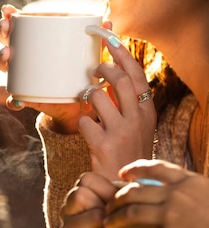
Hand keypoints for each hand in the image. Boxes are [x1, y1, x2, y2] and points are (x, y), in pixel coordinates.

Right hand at [0, 4, 97, 133]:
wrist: (76, 104)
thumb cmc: (78, 74)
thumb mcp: (86, 56)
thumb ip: (95, 42)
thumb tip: (108, 24)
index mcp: (34, 46)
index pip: (17, 29)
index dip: (8, 19)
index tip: (8, 11)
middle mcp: (23, 61)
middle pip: (6, 43)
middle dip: (2, 33)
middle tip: (6, 28)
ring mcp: (22, 79)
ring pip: (4, 68)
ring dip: (1, 59)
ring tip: (8, 54)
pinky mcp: (27, 99)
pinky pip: (15, 101)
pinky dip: (15, 101)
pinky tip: (18, 99)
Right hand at [59, 172, 128, 227]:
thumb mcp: (121, 207)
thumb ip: (121, 192)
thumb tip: (135, 177)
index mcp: (75, 197)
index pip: (86, 180)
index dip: (106, 188)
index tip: (117, 202)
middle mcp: (65, 212)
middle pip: (81, 195)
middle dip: (106, 206)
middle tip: (116, 219)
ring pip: (94, 216)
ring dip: (112, 224)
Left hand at [78, 34, 156, 179]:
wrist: (123, 186)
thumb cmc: (127, 152)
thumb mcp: (138, 127)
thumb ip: (129, 104)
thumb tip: (112, 77)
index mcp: (147, 112)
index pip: (136, 76)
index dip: (123, 55)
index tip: (111, 41)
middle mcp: (137, 119)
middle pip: (118, 80)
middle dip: (102, 68)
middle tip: (93, 70)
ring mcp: (121, 132)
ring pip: (97, 96)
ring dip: (87, 95)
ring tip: (88, 103)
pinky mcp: (103, 144)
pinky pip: (83, 121)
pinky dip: (80, 122)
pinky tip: (86, 130)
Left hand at [104, 159, 208, 227]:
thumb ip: (198, 193)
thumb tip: (188, 194)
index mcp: (191, 182)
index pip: (156, 168)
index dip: (135, 169)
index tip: (122, 175)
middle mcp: (178, 195)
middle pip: (135, 191)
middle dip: (116, 198)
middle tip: (108, 206)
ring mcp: (172, 217)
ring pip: (130, 213)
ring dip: (113, 219)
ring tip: (106, 225)